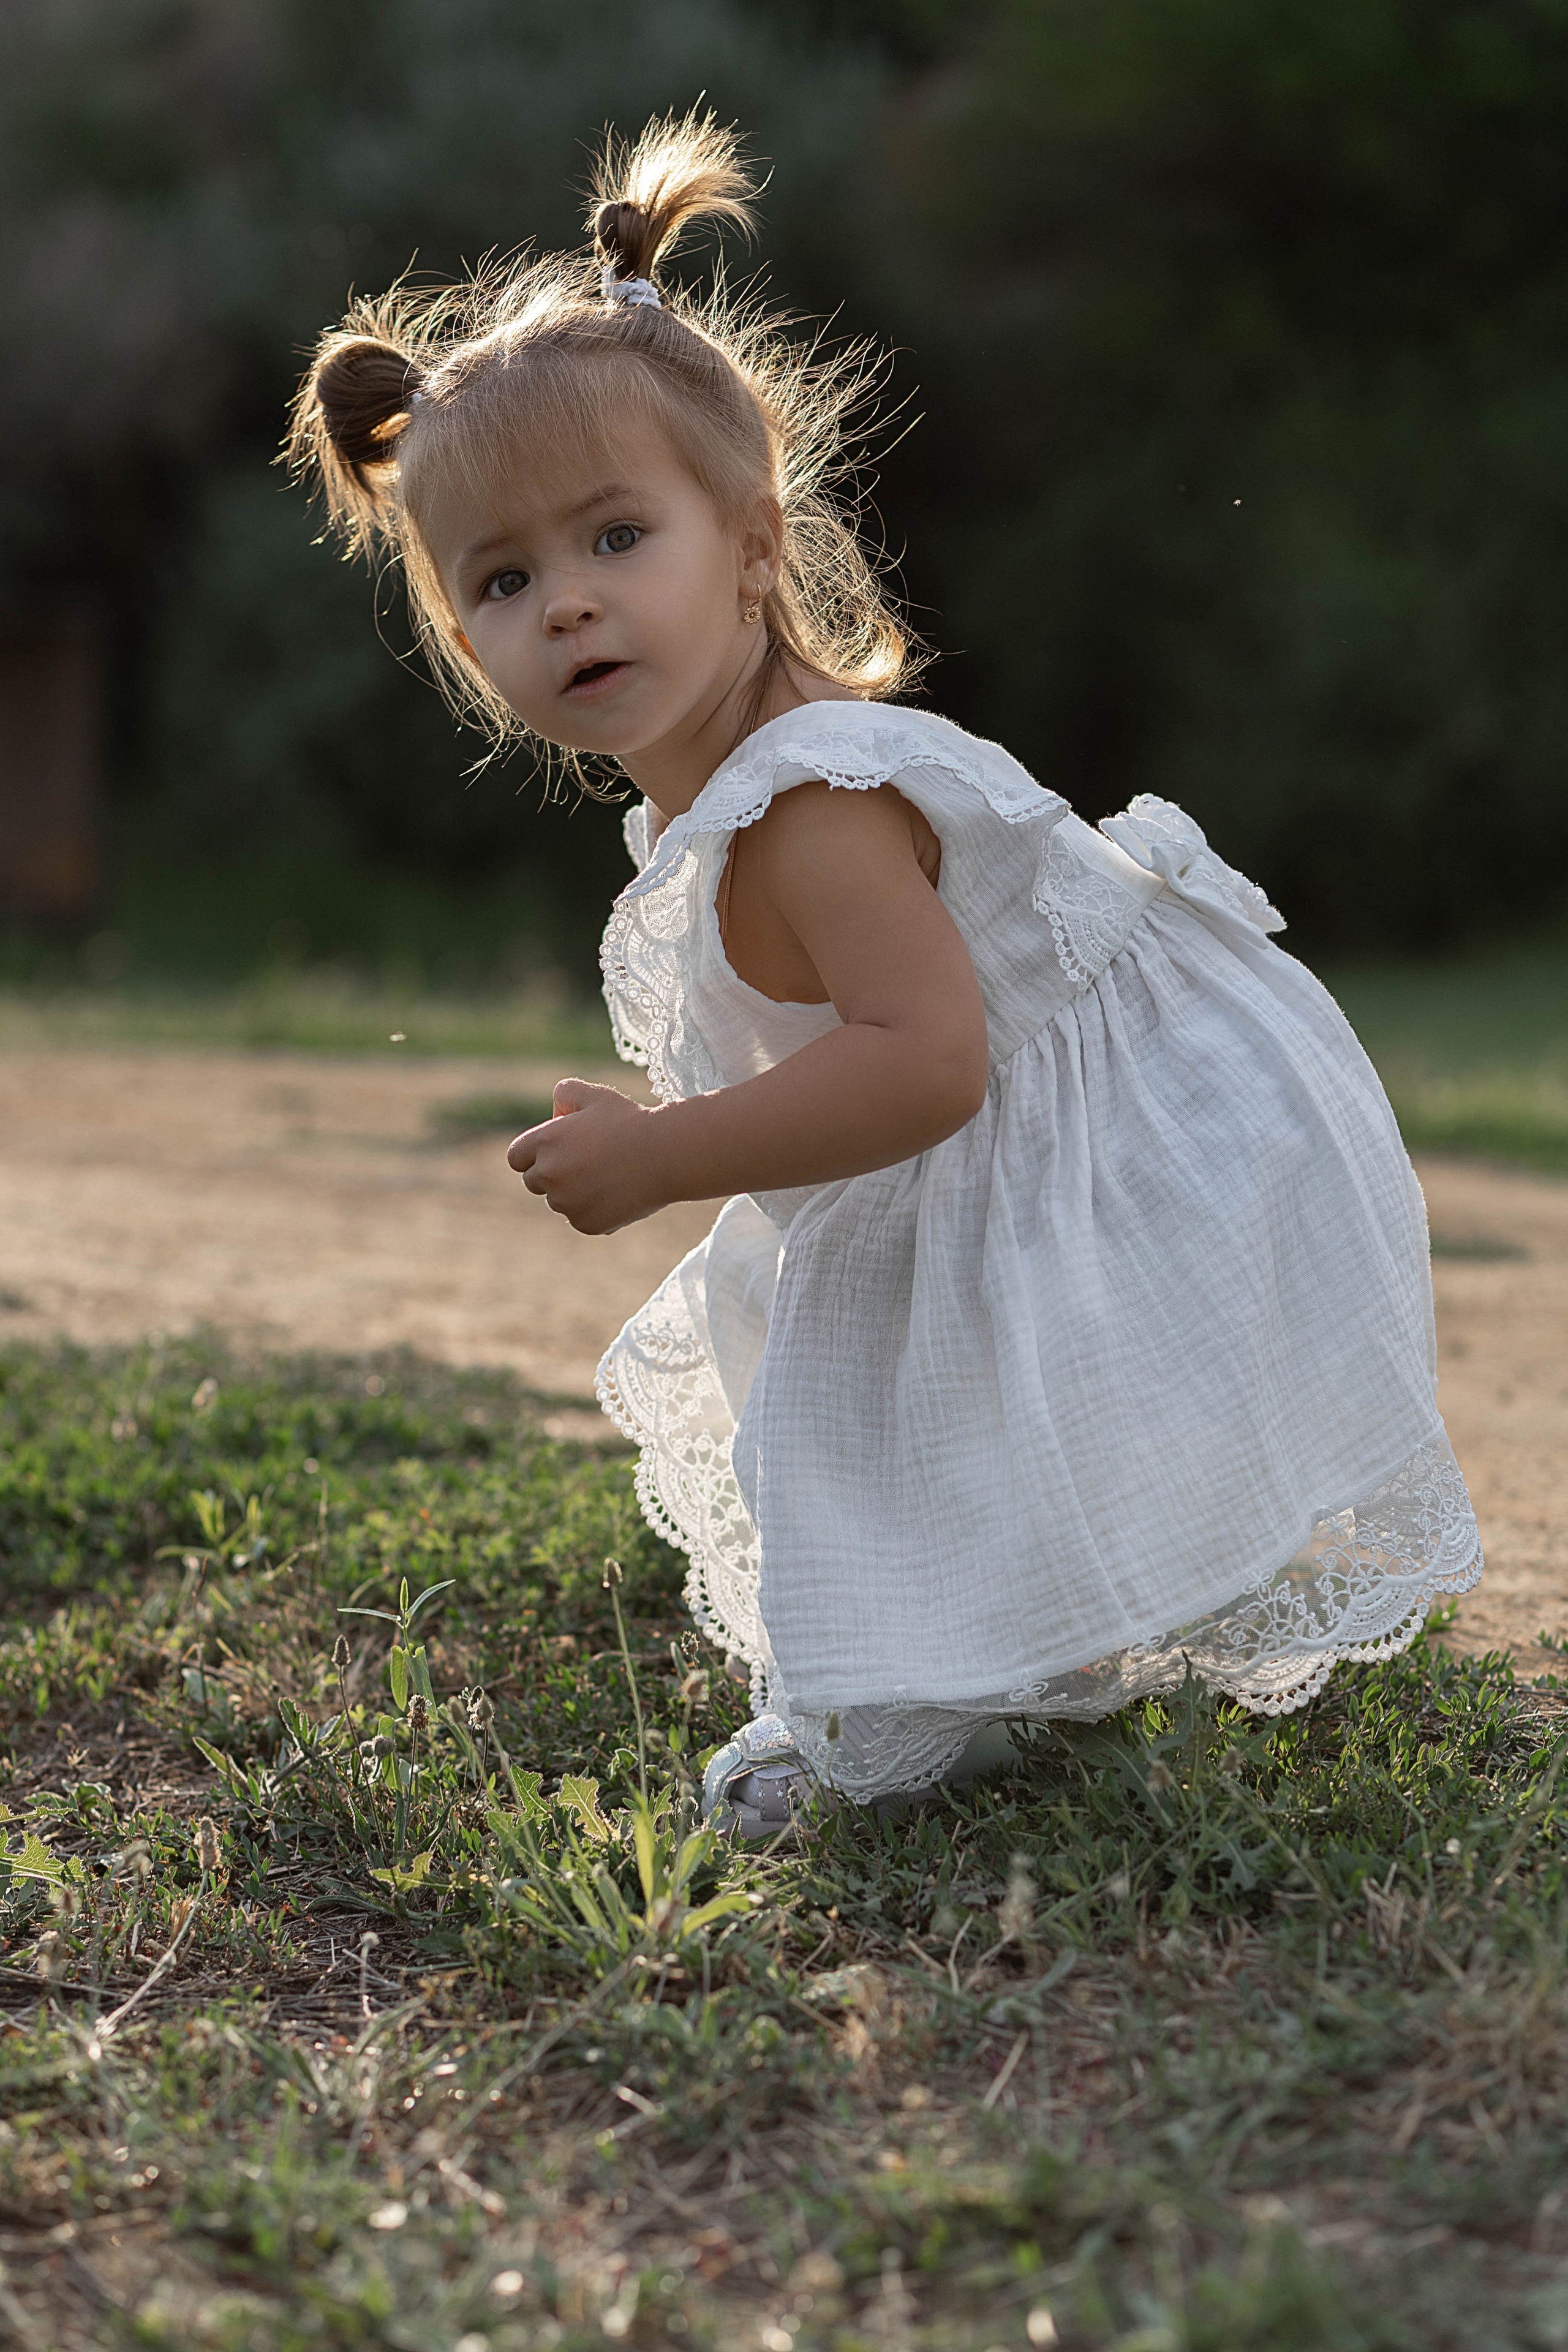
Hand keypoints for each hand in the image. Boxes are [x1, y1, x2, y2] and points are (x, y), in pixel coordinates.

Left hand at [505, 1079, 659, 1233]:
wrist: (666, 1155)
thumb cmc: (630, 1121)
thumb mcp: (595, 1095)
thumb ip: (565, 1093)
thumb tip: (554, 1115)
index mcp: (544, 1143)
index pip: (516, 1158)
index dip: (532, 1155)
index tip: (555, 1151)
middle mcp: (549, 1175)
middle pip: (534, 1182)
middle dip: (552, 1173)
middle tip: (586, 1161)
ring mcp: (567, 1203)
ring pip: (559, 1202)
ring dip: (573, 1192)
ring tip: (608, 1175)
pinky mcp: (586, 1224)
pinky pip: (581, 1218)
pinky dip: (594, 1209)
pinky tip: (617, 1192)